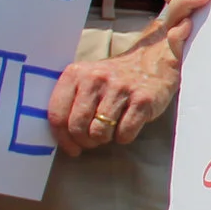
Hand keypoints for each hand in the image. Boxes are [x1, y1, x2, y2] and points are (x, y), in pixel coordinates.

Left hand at [46, 13, 182, 155]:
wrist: (153, 61)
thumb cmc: (114, 79)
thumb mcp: (86, 79)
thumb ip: (70, 101)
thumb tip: (61, 138)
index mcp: (76, 73)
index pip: (57, 114)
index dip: (62, 138)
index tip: (71, 148)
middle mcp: (96, 79)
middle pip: (77, 127)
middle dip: (84, 141)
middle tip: (92, 141)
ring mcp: (120, 89)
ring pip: (100, 133)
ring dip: (105, 139)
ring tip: (110, 129)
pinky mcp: (142, 100)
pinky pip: (124, 134)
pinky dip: (124, 137)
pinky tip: (126, 125)